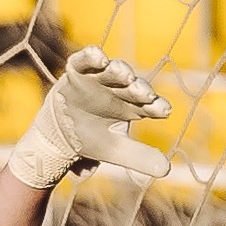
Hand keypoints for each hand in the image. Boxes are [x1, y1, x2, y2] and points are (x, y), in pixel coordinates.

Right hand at [6, 47, 174, 187]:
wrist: (59, 135)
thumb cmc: (92, 139)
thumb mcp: (115, 150)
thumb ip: (138, 157)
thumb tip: (166, 170)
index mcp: (132, 107)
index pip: (149, 105)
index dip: (156, 106)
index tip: (164, 110)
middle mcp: (119, 90)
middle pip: (132, 87)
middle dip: (139, 89)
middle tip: (145, 93)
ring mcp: (99, 79)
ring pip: (112, 71)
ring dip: (119, 70)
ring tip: (124, 73)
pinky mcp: (78, 72)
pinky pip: (84, 61)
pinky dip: (90, 56)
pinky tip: (98, 55)